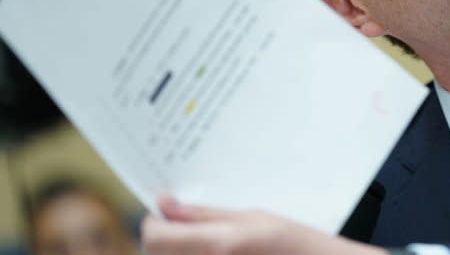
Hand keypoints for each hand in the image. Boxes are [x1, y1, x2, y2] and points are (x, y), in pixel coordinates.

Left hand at [141, 195, 385, 254]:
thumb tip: (164, 204)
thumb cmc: (291, 241)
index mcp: (218, 244)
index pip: (155, 238)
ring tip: (208, 241)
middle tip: (185, 225)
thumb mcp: (250, 216)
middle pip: (157, 253)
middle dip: (165, 238)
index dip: (154, 223)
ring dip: (178, 250)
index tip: (165, 212)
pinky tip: (218, 251)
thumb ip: (203, 214)